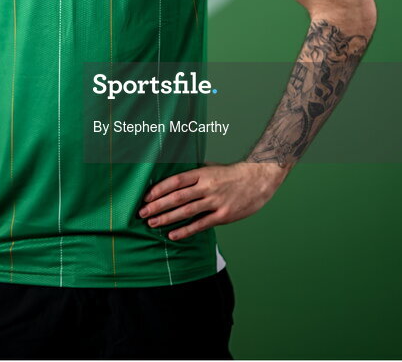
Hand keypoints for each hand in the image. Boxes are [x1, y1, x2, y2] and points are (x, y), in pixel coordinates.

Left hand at [138, 160, 291, 240]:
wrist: (259, 179)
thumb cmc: (233, 173)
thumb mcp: (212, 167)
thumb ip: (195, 173)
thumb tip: (174, 177)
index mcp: (202, 173)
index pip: (176, 181)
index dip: (159, 189)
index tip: (146, 197)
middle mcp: (207, 186)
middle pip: (177, 197)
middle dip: (157, 205)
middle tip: (142, 213)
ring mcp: (215, 201)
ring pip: (186, 211)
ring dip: (167, 218)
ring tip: (152, 224)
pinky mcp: (224, 215)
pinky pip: (201, 224)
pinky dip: (186, 230)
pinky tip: (173, 235)